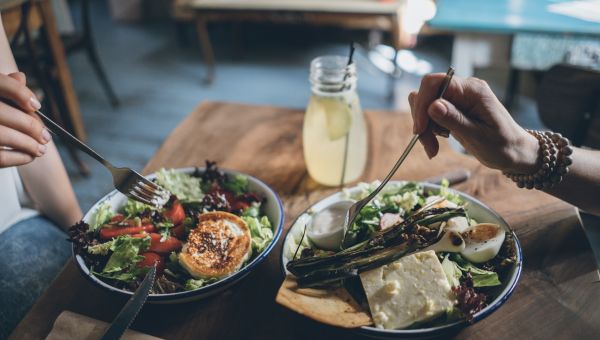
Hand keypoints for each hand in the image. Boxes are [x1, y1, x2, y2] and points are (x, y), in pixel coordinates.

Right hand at [0, 72, 49, 167]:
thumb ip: (5, 88)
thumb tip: (21, 78)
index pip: (0, 84)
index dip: (20, 93)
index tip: (37, 106)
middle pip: (3, 112)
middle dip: (31, 126)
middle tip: (46, 136)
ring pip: (4, 136)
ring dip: (29, 145)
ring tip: (41, 149)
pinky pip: (0, 157)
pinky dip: (19, 157)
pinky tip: (29, 156)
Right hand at [409, 74, 538, 173]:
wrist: (514, 153)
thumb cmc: (502, 145)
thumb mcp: (478, 136)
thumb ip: (455, 120)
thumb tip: (432, 105)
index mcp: (472, 90)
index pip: (434, 83)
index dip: (421, 103)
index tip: (420, 128)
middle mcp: (463, 89)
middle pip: (427, 94)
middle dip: (422, 120)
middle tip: (428, 145)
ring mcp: (457, 99)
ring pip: (425, 106)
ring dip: (424, 129)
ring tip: (432, 148)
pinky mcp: (453, 110)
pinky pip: (430, 115)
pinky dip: (428, 131)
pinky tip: (435, 145)